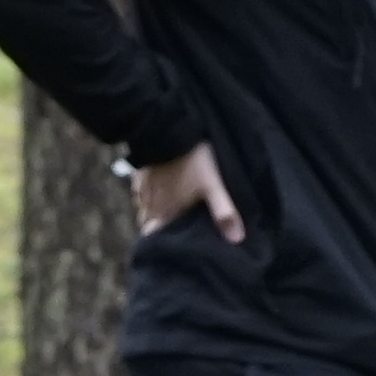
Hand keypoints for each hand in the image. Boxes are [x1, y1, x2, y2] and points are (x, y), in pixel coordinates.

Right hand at [130, 141, 244, 241]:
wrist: (167, 128)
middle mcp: (147, 203)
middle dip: (156, 228)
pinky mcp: (138, 172)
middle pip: (147, 224)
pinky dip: (148, 192)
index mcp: (164, 212)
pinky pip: (140, 189)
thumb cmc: (191, 160)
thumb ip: (223, 212)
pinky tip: (159, 186)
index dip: (157, 244)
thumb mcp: (213, 186)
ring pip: (143, 206)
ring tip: (166, 208)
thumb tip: (236, 239)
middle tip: (170, 228)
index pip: (152, 238)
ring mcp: (141, 187)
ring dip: (152, 210)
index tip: (165, 246)